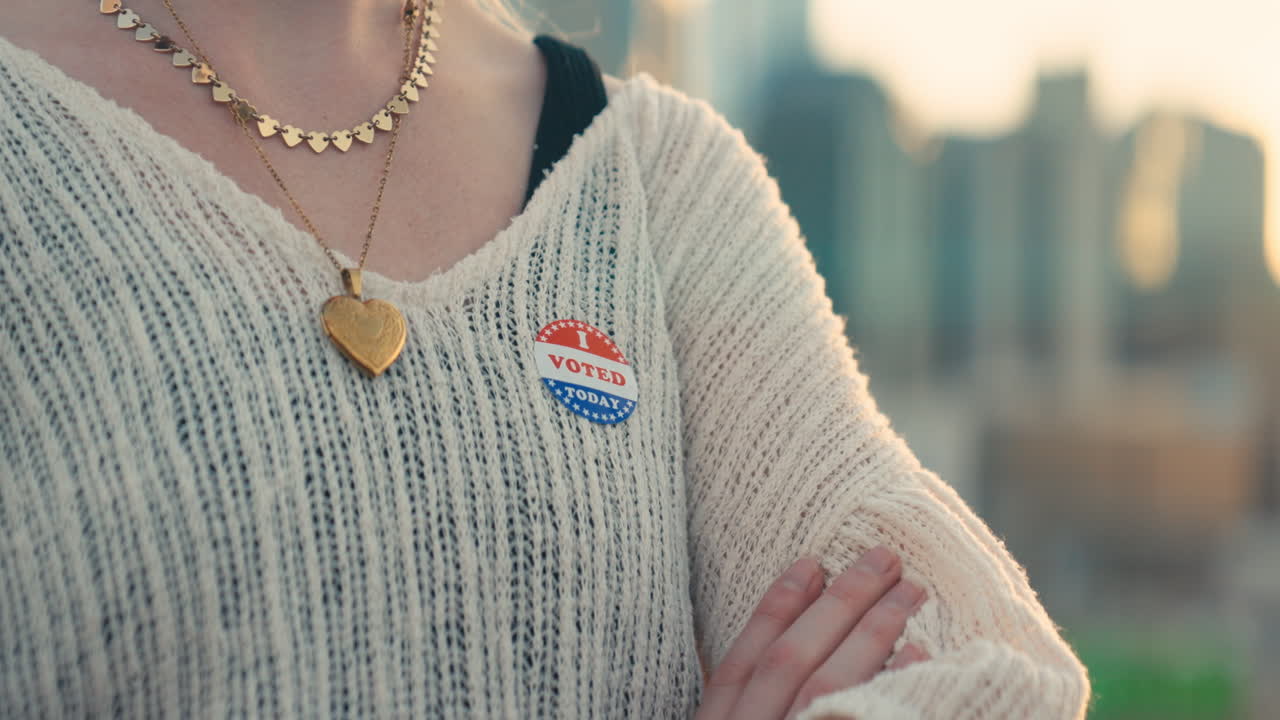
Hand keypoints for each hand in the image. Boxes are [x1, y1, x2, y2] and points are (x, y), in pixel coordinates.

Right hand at [694, 546, 928, 719]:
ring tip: (909, 592)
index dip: (774, 610)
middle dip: (836, 604)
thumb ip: (750, 708)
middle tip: (883, 558)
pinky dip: (888, 683)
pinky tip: (916, 653)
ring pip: (825, 684)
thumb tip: (795, 647)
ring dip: (870, 631)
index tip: (809, 564)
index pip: (737, 667)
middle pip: (790, 662)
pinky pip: (860, 714)